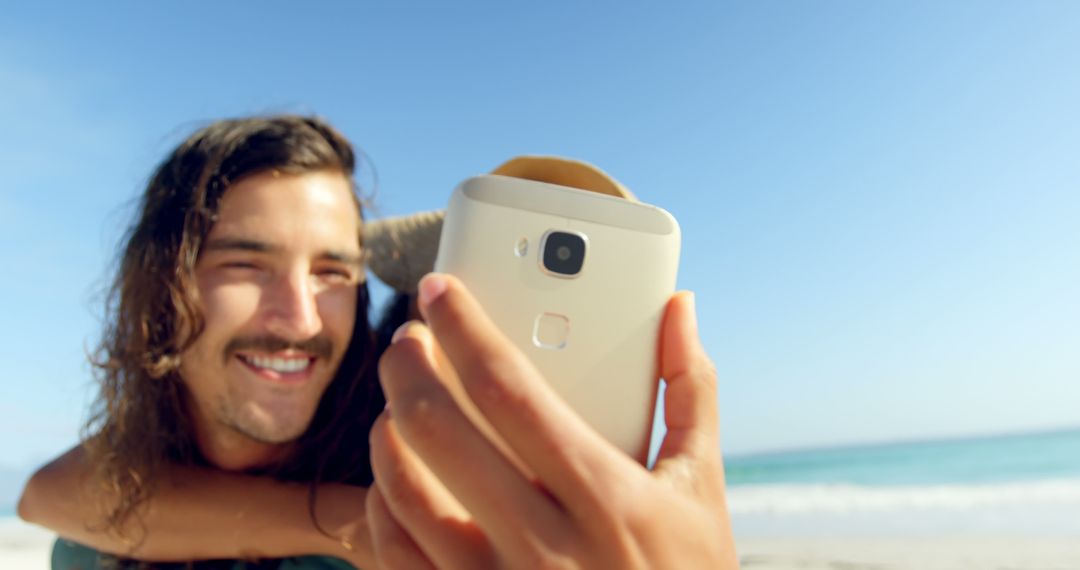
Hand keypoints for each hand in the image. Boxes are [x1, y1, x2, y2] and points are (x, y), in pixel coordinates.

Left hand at [366, 273, 737, 568]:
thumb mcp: (703, 489)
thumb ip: (690, 392)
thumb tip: (680, 310)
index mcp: (607, 498)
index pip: (509, 389)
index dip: (464, 328)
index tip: (440, 291)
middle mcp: (544, 546)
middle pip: (440, 430)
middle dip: (409, 366)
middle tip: (409, 338)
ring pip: (403, 490)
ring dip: (386, 430)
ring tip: (398, 402)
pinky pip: (396, 552)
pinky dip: (383, 502)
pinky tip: (397, 476)